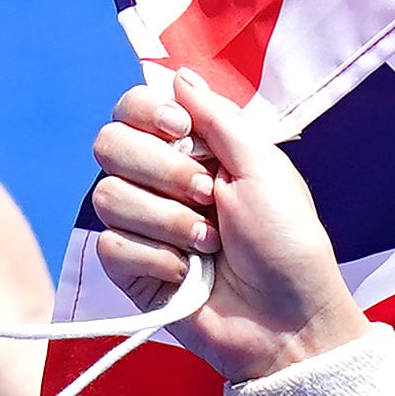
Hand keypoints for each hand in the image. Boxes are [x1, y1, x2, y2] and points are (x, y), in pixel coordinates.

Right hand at [89, 71, 364, 384]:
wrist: (287, 320)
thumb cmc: (288, 245)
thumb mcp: (264, 167)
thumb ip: (218, 118)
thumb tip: (177, 74)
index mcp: (193, 150)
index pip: (132, 109)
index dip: (145, 114)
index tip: (180, 131)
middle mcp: (159, 182)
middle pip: (108, 144)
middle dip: (162, 170)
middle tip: (208, 196)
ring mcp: (142, 226)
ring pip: (107, 195)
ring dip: (167, 220)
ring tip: (208, 243)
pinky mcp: (130, 270)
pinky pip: (111, 245)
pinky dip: (156, 258)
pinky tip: (188, 273)